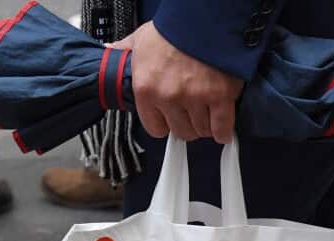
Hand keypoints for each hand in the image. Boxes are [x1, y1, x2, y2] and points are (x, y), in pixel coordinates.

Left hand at [111, 22, 243, 143]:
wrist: (203, 16)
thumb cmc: (173, 28)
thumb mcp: (140, 38)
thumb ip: (125, 50)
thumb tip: (110, 51)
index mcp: (146, 88)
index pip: (154, 128)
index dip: (165, 124)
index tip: (170, 118)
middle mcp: (168, 97)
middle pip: (181, 131)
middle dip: (186, 124)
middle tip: (191, 112)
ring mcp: (195, 98)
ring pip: (201, 130)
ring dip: (205, 124)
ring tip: (206, 112)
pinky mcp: (220, 96)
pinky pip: (222, 128)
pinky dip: (223, 130)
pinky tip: (222, 127)